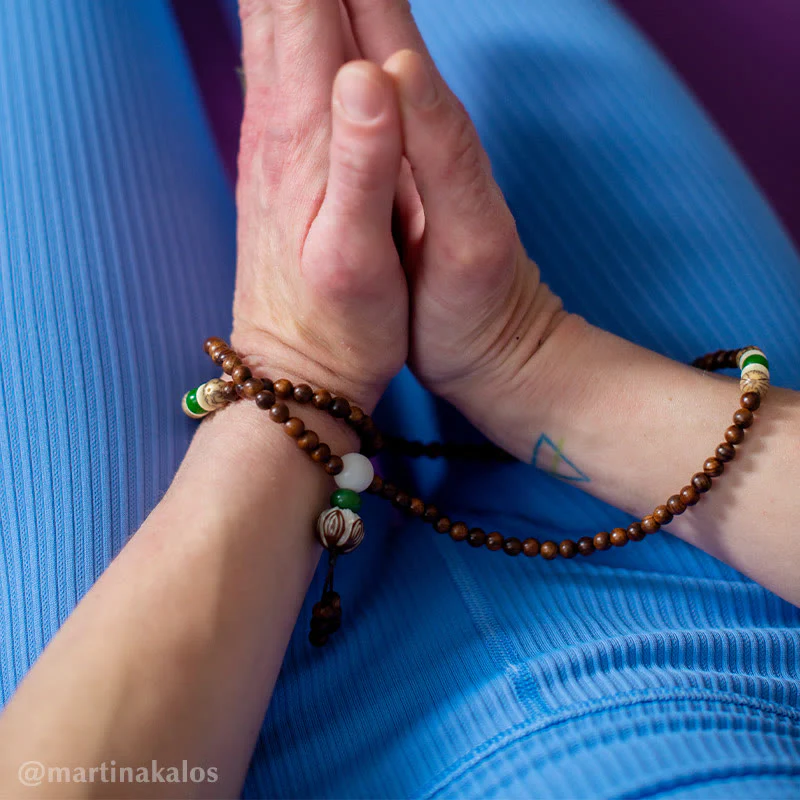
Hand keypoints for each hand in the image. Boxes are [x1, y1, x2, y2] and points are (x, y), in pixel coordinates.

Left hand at [230, 0, 408, 412]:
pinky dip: (283, 11)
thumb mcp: (356, 259)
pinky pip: (273, 57)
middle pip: (277, 0)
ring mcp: (271, 136)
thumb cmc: (340, 325)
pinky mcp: (276, 156)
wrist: (297, 368)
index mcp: (303, 136)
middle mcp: (277, 122)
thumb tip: (368, 71)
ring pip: (270, 21)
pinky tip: (293, 1)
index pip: (301, 6)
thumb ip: (365, 164)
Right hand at [344, 1, 569, 430]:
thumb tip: (394, 63)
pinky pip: (330, 104)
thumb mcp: (470, 235)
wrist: (489, 348)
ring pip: (338, 52)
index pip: (378, 20)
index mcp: (423, 125)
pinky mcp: (371, 178)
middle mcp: (401, 122)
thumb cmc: (478, 305)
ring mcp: (383, 146)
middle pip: (353, 21)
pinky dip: (309, 63)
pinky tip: (286, 51)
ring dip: (311, 7)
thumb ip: (439, 149)